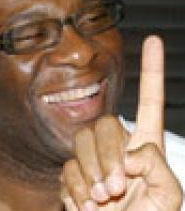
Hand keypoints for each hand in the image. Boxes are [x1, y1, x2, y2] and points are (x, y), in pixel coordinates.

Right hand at [60, 35, 182, 210]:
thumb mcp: (167, 196)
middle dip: (106, 156)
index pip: (150, 103)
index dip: (152, 71)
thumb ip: (155, 164)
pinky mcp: (74, 175)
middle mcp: (118, 148)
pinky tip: (86, 207)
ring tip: (100, 202)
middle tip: (114, 190)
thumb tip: (126, 151)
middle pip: (104, 124)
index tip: (154, 41)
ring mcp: (94, 160)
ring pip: (81, 143)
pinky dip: (76, 190)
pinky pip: (67, 168)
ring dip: (90, 175)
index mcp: (147, 148)